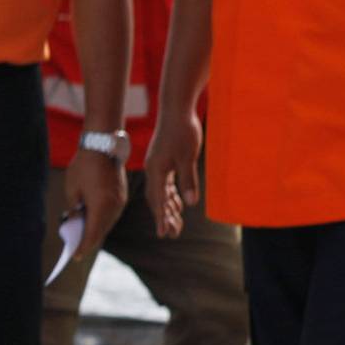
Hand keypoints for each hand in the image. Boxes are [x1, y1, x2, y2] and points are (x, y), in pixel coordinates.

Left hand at [64, 147, 127, 258]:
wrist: (103, 143)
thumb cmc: (84, 165)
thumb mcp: (72, 190)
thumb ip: (74, 210)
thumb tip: (74, 223)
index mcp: (101, 207)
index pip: (92, 235)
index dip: (82, 247)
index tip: (74, 257)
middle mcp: (114, 207)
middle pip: (101, 231)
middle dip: (89, 240)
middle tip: (77, 249)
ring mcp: (120, 201)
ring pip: (108, 223)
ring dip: (97, 230)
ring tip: (83, 237)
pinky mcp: (122, 195)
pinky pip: (112, 214)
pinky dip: (102, 220)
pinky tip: (93, 222)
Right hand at [143, 109, 203, 239]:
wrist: (177, 109)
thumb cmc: (183, 131)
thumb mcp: (188, 157)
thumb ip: (188, 180)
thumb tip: (190, 203)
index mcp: (157, 171)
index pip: (158, 200)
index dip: (161, 218)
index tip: (164, 234)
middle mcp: (154, 170)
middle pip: (158, 200)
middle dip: (165, 217)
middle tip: (173, 235)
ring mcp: (158, 166)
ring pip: (162, 193)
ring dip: (169, 208)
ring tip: (176, 224)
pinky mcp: (164, 161)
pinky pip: (166, 184)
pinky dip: (171, 195)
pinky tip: (179, 204)